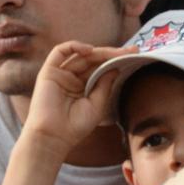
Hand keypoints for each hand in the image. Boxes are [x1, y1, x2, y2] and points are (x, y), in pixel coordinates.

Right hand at [22, 41, 135, 157]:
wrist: (54, 137)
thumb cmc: (75, 126)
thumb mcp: (98, 104)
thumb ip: (105, 84)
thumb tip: (116, 67)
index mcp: (85, 86)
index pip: (102, 68)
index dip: (117, 61)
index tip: (134, 55)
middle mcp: (73, 77)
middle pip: (94, 60)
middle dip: (112, 54)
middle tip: (131, 50)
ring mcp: (61, 73)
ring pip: (81, 55)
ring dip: (99, 51)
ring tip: (116, 52)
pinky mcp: (49, 71)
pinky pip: (60, 52)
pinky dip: (74, 46)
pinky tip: (90, 50)